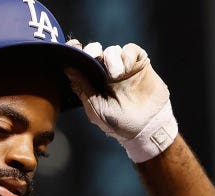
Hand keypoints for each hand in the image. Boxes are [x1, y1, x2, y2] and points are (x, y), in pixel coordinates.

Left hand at [65, 40, 177, 162]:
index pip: (81, 62)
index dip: (75, 51)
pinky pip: (131, 50)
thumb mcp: (96, 108)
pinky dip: (127, 55)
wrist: (146, 128)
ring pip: (112, 50)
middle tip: (94, 56)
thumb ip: (83, 88)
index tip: (72, 47)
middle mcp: (106, 72)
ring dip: (111, 59)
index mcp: (92, 81)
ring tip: (116, 75)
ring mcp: (123, 67)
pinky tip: (127, 68)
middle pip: (95, 51)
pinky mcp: (139, 64)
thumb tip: (67, 69)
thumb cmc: (119, 123)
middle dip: (92, 50)